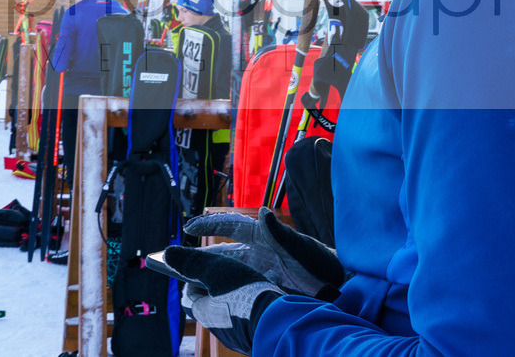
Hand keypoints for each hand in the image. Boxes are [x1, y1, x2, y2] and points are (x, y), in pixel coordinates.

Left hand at [163, 246, 281, 355]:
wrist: (281, 322)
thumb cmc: (245, 293)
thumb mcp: (215, 270)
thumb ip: (192, 261)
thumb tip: (167, 253)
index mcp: (204, 313)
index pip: (189, 295)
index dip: (194, 277)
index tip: (204, 266)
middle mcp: (219, 329)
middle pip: (209, 304)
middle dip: (214, 288)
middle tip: (225, 272)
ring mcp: (238, 336)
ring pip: (229, 311)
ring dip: (232, 297)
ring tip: (245, 282)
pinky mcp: (255, 337)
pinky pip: (247, 319)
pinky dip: (249, 306)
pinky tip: (261, 297)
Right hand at [184, 206, 347, 298]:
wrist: (340, 289)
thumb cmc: (323, 264)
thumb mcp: (302, 248)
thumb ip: (281, 233)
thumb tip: (264, 213)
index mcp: (263, 236)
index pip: (230, 225)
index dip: (208, 225)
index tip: (189, 228)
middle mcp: (257, 252)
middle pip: (221, 253)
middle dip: (199, 257)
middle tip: (174, 263)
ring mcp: (259, 271)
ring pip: (225, 272)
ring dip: (206, 277)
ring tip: (186, 285)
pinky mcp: (263, 288)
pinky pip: (236, 289)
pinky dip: (221, 292)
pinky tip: (209, 301)